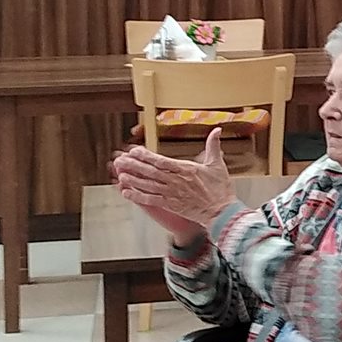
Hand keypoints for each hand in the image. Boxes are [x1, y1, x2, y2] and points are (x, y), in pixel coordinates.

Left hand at [113, 127, 234, 240]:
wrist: (221, 211)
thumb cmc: (219, 190)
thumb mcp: (217, 164)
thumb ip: (213, 146)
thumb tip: (216, 130)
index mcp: (185, 169)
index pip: (160, 160)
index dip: (145, 156)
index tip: (134, 151)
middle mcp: (175, 181)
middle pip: (150, 171)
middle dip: (133, 165)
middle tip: (120, 160)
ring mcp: (171, 193)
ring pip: (147, 185)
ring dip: (132, 180)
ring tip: (120, 174)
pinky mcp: (170, 205)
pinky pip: (150, 200)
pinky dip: (137, 196)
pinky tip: (127, 193)